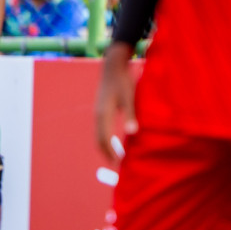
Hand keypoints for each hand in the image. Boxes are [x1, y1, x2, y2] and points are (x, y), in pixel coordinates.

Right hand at [95, 44, 137, 164]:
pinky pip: (101, 128)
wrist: (113, 64)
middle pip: (99, 139)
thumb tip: (132, 133)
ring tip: (115, 155)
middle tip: (116, 164)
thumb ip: (130, 114)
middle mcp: (98, 115)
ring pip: (99, 134)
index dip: (111, 152)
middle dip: (107, 152)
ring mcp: (98, 111)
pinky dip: (106, 137)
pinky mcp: (101, 108)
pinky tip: (114, 139)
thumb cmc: (123, 80)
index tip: (119, 163)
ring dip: (106, 146)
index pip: (105, 139)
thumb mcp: (129, 96)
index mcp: (103, 114)